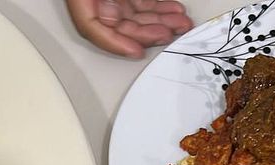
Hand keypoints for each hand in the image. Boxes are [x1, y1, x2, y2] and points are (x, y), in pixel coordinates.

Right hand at [66, 0, 192, 57]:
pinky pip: (144, 2)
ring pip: (138, 15)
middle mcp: (97, 1)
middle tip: (170, 33)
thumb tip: (120, 23)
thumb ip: (102, 8)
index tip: (137, 50)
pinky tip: (175, 11)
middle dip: (150, 32)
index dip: (116, 43)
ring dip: (162, 21)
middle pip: (122, 25)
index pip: (93, 29)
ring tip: (181, 23)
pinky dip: (160, 7)